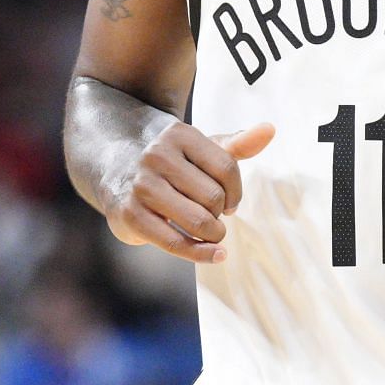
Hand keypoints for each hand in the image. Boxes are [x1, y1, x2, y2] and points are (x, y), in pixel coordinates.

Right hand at [107, 121, 273, 262]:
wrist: (114, 170)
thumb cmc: (170, 162)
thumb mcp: (201, 150)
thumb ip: (237, 145)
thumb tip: (270, 130)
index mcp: (179, 134)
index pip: (226, 168)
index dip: (235, 192)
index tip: (230, 203)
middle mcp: (157, 156)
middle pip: (213, 197)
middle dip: (219, 213)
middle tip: (212, 216)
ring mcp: (141, 185)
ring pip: (198, 220)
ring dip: (213, 234)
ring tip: (211, 233)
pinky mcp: (130, 214)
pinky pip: (176, 242)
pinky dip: (201, 254)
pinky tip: (214, 254)